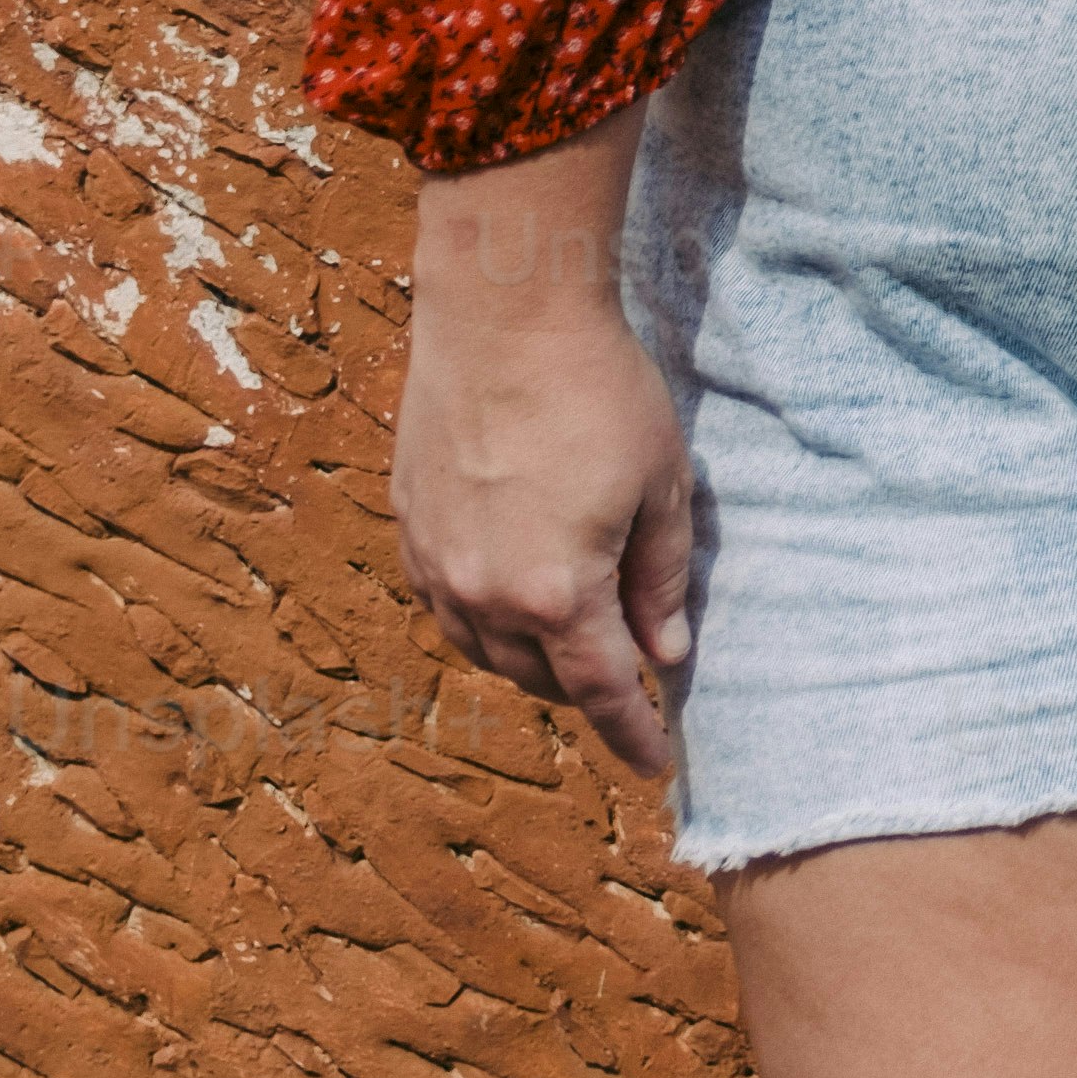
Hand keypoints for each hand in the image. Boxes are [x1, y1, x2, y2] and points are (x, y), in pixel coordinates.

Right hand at [392, 120, 689, 780]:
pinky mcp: (411, 526)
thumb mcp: (661, 485)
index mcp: (558, 593)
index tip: (657, 766)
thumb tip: (665, 652)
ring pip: (486, 649)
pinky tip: (514, 594)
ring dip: (533, 658)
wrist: (503, 311)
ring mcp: (438, 563)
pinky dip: (486, 618)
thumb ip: (660, 580)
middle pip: (541, 676)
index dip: (634, 734)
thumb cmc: (599, 389)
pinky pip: (448, 605)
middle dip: (587, 686)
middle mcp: (485, 595)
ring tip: (574, 638)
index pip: (604, 691)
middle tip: (628, 671)